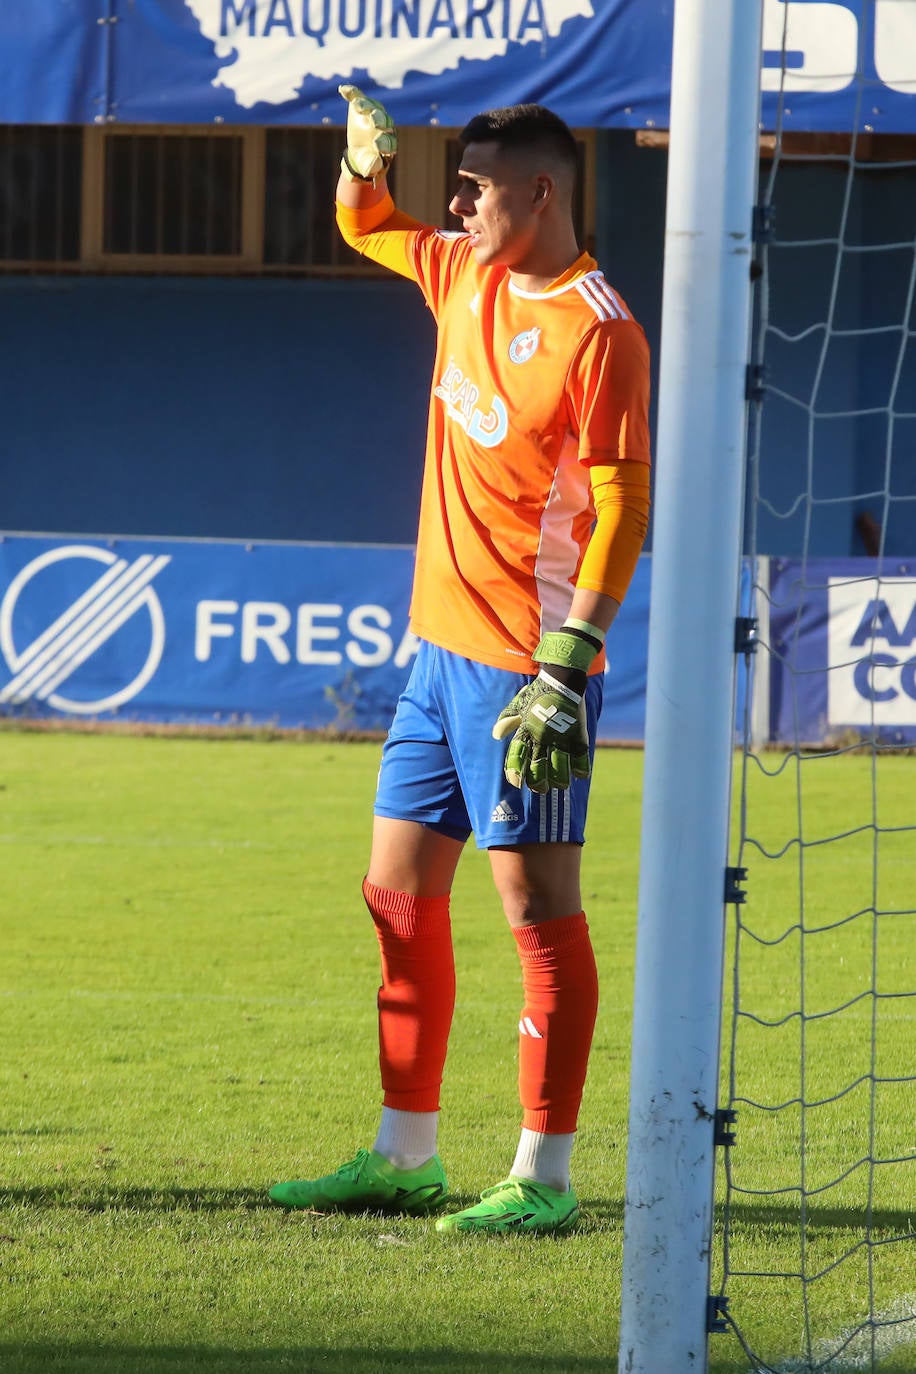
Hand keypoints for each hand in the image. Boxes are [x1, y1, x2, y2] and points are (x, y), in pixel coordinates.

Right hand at [338, 85, 397, 181]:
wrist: (361, 150)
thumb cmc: (367, 159)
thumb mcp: (367, 165)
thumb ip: (371, 166)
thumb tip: (375, 164)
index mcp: (389, 142)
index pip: (390, 141)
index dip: (384, 143)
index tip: (376, 145)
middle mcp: (386, 125)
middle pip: (385, 120)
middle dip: (379, 120)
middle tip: (373, 120)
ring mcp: (375, 113)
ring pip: (373, 107)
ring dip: (365, 105)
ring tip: (357, 105)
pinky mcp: (363, 105)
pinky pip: (358, 96)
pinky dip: (352, 93)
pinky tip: (343, 90)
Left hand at [492, 672, 590, 792]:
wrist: (562, 678)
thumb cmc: (538, 691)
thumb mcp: (518, 704)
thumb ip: (507, 720)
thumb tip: (496, 735)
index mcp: (526, 730)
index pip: (516, 756)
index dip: (514, 772)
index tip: (516, 782)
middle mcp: (542, 737)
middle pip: (537, 768)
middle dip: (537, 784)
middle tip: (539, 789)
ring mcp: (561, 737)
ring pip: (559, 769)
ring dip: (559, 781)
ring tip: (559, 785)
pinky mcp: (578, 735)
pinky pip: (580, 758)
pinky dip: (580, 769)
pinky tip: (579, 775)